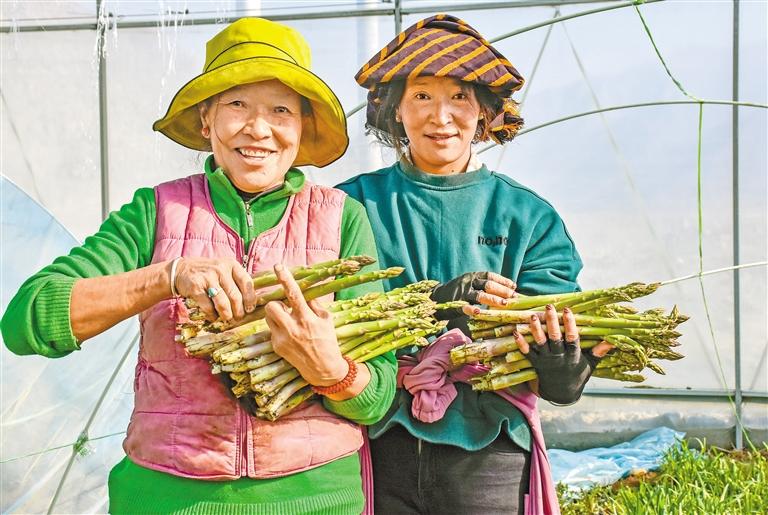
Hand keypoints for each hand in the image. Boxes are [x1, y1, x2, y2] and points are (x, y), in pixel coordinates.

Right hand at [174, 257, 256, 320]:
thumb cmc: (207, 273)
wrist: (180, 270)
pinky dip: (212, 315)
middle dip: (238, 311)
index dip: (250, 298)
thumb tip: (250, 303)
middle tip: (237, 318)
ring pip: (223, 303)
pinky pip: (208, 307)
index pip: (247, 282)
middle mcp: (220, 269)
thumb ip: (236, 282)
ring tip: (226, 318)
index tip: (249, 309)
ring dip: (226, 315)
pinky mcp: (196, 287)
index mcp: (231, 264)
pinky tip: (212, 316)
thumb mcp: (223, 270)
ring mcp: (208, 277)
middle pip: (235, 296)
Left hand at [264, 264, 348, 386]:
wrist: (323, 369)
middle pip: (271, 306)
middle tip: (284, 307)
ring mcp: (282, 339)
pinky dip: (278, 329)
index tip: (278, 267)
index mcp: (307, 319)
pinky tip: (290, 336)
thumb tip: (305, 290)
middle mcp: (293, 328)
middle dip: (275, 303)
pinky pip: (271, 330)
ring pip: (268, 317)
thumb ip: (314, 304)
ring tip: (288, 321)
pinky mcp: (276, 346)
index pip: (294, 294)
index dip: (286, 279)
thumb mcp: (327, 319)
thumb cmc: (327, 341)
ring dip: (276, 315)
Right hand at [431, 272, 516, 335]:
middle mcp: (468, 282)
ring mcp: (461, 292)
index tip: (514, 286)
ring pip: (479, 295)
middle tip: (513, 297)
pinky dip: (472, 310)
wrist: (435, 297)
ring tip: (504, 304)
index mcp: (472, 276)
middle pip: (487, 284)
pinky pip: (465, 306)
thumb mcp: (470, 284)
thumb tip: (504, 292)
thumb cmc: (457, 292)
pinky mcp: (455, 303)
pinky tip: (480, 313)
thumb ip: (483, 286)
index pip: (490, 275)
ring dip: (493, 299)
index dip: (502, 280)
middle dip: (502, 290)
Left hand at [516, 305, 612, 403]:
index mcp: (574, 356)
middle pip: (555, 338)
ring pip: (540, 344)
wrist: (561, 393)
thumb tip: (614, 340)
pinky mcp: (536, 363)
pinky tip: (516, 332)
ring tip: (532, 316)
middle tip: (549, 307)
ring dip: (535, 330)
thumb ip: (599, 351)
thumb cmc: (578, 374)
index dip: (569, 324)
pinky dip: (521, 343)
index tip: (567, 310)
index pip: (572, 338)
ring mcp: (546, 361)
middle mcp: (559, 357)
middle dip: (551, 322)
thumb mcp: (591, 364)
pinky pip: (527, 353)